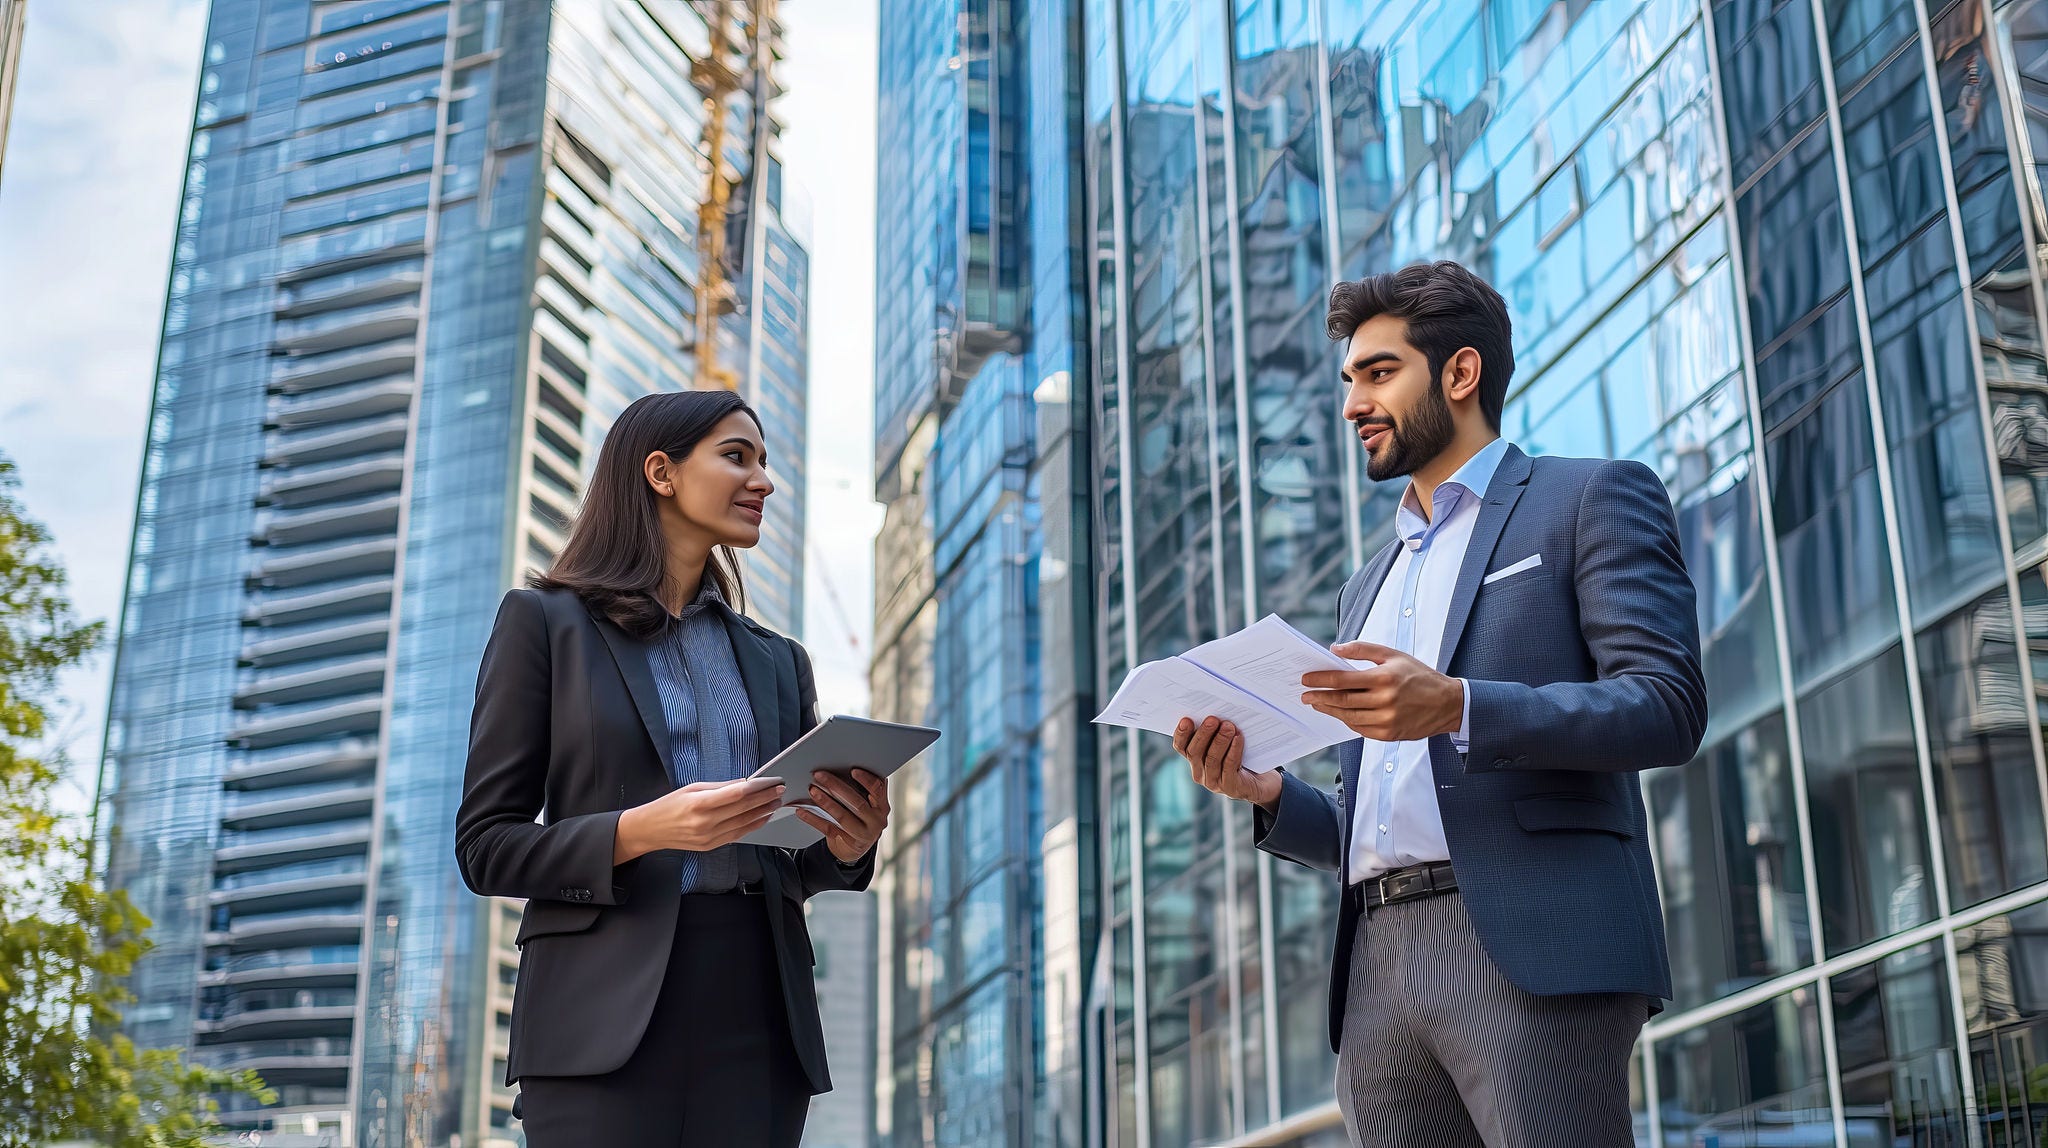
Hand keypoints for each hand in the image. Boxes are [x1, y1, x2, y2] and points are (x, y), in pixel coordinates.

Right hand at [614, 778, 785, 862]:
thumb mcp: (692, 788)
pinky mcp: (711, 846)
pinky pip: (738, 835)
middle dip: (765, 799)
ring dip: (764, 813)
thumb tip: (745, 783)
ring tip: (776, 802)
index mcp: (700, 803)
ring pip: (744, 824)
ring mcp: (709, 837)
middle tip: (780, 790)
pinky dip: (753, 825)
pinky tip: (763, 817)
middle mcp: (706, 822)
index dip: (758, 788)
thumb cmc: (670, 805)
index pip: (736, 794)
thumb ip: (720, 787)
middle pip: (744, 809)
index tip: (772, 782)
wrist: (651, 830)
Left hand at [794, 769, 890, 863]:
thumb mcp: (869, 805)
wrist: (856, 848)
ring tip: (812, 790)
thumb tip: (843, 767)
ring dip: (825, 801)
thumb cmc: (861, 818)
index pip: (878, 790)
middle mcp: (875, 821)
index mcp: (882, 807)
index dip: (866, 780)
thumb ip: (864, 790)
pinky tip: (802, 811)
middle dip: (836, 787)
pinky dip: (813, 818)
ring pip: (842, 816)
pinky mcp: (846, 842)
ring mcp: (862, 834)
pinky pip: (827, 828)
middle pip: (857, 803)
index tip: (852, 770)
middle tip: (820, 775)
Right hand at [1174, 715, 1282, 811]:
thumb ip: (1215, 731)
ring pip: (1212, 759)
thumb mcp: (1224, 742)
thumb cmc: (1241, 755)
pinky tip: (1238, 738)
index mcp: (1194, 759)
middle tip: (1212, 719)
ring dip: (1220, 740)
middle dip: (1203, 734)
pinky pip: (1229, 766)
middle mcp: (1200, 772)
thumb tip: (1217, 712)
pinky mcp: (1230, 787)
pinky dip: (1233, 750)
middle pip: (1195, 752)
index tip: (1187, 719)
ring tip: (1228, 726)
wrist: (1261, 781)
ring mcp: (1214, 782)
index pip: (1181, 746)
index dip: (1181, 734)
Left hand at [1301, 642, 1462, 742]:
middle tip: (1304, 695)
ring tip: (1317, 704)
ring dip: (1329, 710)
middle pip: (1342, 700)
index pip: (1342, 680)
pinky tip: (1339, 713)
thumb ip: (1362, 649)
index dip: (1320, 680)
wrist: (1447, 703)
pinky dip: (1346, 720)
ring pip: (1348, 717)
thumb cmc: (1419, 676)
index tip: (1306, 679)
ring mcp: (1386, 721)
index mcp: (1384, 678)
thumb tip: (1335, 649)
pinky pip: (1360, 729)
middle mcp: (1384, 701)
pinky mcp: (1388, 735)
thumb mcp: (1393, 655)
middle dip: (1319, 697)